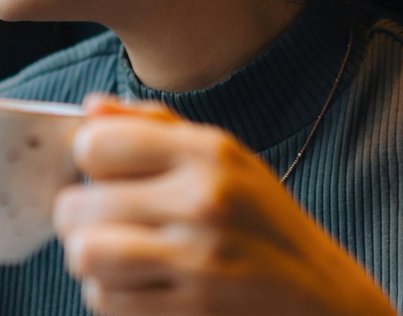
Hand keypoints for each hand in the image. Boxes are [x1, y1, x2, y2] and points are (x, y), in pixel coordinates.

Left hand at [53, 94, 395, 315]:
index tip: (106, 173)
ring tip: (117, 257)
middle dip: (80, 217)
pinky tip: (141, 286)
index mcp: (210, 153)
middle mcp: (204, 202)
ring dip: (91, 260)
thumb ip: (156, 128)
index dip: (89, 160)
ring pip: (84, 256)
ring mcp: (197, 262)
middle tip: (104, 222)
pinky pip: (106, 301)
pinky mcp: (189, 312)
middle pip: (78, 205)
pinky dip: (112, 296)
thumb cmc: (265, 225)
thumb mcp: (228, 160)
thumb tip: (91, 108)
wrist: (324, 301)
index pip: (95, 143)